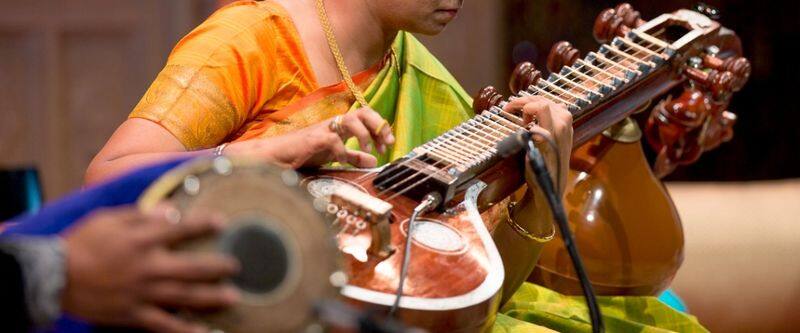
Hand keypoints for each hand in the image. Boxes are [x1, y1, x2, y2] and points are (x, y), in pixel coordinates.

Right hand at [62, 205, 239, 332]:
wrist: (52, 277)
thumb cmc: (81, 243)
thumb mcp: (109, 219)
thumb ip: (142, 214)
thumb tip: (172, 209)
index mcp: (142, 240)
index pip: (181, 229)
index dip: (205, 224)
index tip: (223, 222)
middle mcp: (148, 267)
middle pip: (192, 267)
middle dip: (217, 266)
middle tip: (237, 265)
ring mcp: (143, 293)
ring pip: (185, 296)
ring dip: (211, 297)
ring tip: (233, 296)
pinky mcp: (134, 314)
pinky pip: (166, 326)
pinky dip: (187, 331)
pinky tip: (207, 332)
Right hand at [226, 107, 394, 168]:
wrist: (276, 156)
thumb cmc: (303, 154)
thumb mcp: (333, 156)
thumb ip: (353, 157)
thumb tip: (374, 160)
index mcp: (340, 126)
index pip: (366, 117)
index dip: (381, 127)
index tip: (389, 144)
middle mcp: (334, 124)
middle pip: (363, 111)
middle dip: (379, 124)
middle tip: (387, 142)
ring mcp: (323, 129)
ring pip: (351, 119)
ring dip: (364, 134)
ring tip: (370, 150)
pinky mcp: (313, 139)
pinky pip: (334, 140)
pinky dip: (342, 152)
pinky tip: (341, 163)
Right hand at [503, 96, 572, 194]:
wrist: (553, 182)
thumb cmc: (540, 173)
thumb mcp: (531, 160)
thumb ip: (531, 144)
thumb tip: (529, 131)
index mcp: (554, 132)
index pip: (541, 106)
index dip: (523, 106)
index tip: (511, 113)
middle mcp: (562, 125)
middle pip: (542, 100)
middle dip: (523, 102)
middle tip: (509, 109)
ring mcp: (566, 124)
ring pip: (548, 101)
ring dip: (532, 104)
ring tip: (521, 115)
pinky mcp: (567, 126)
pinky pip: (554, 107)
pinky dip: (541, 108)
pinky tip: (532, 115)